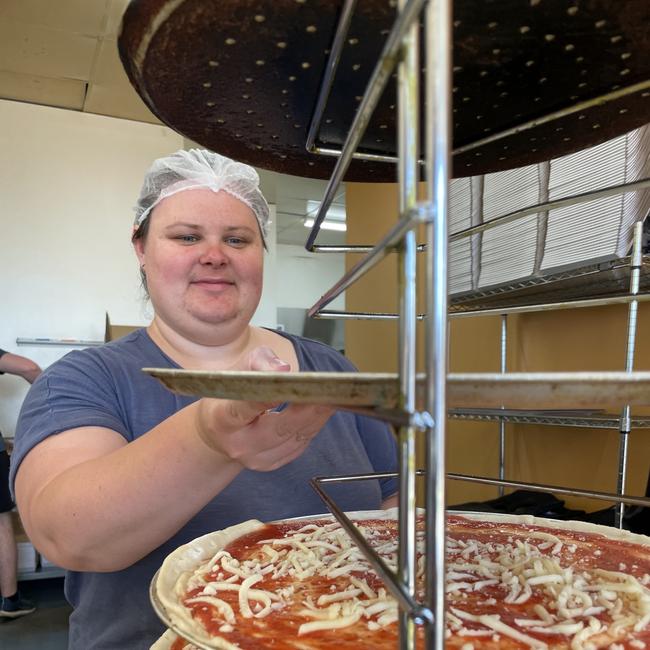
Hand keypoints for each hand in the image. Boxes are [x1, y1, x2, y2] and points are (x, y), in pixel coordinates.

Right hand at [195, 346, 333, 470]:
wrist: (217, 434)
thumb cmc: (230, 396)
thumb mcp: (237, 370)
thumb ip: (260, 362)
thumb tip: (284, 368)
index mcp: (223, 418)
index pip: (244, 409)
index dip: (265, 400)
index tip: (284, 388)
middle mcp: (239, 444)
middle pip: (280, 428)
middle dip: (308, 408)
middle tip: (330, 390)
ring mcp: (256, 459)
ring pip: (296, 437)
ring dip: (317, 416)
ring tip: (333, 396)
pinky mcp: (272, 464)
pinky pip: (300, 444)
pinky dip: (313, 425)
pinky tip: (322, 409)